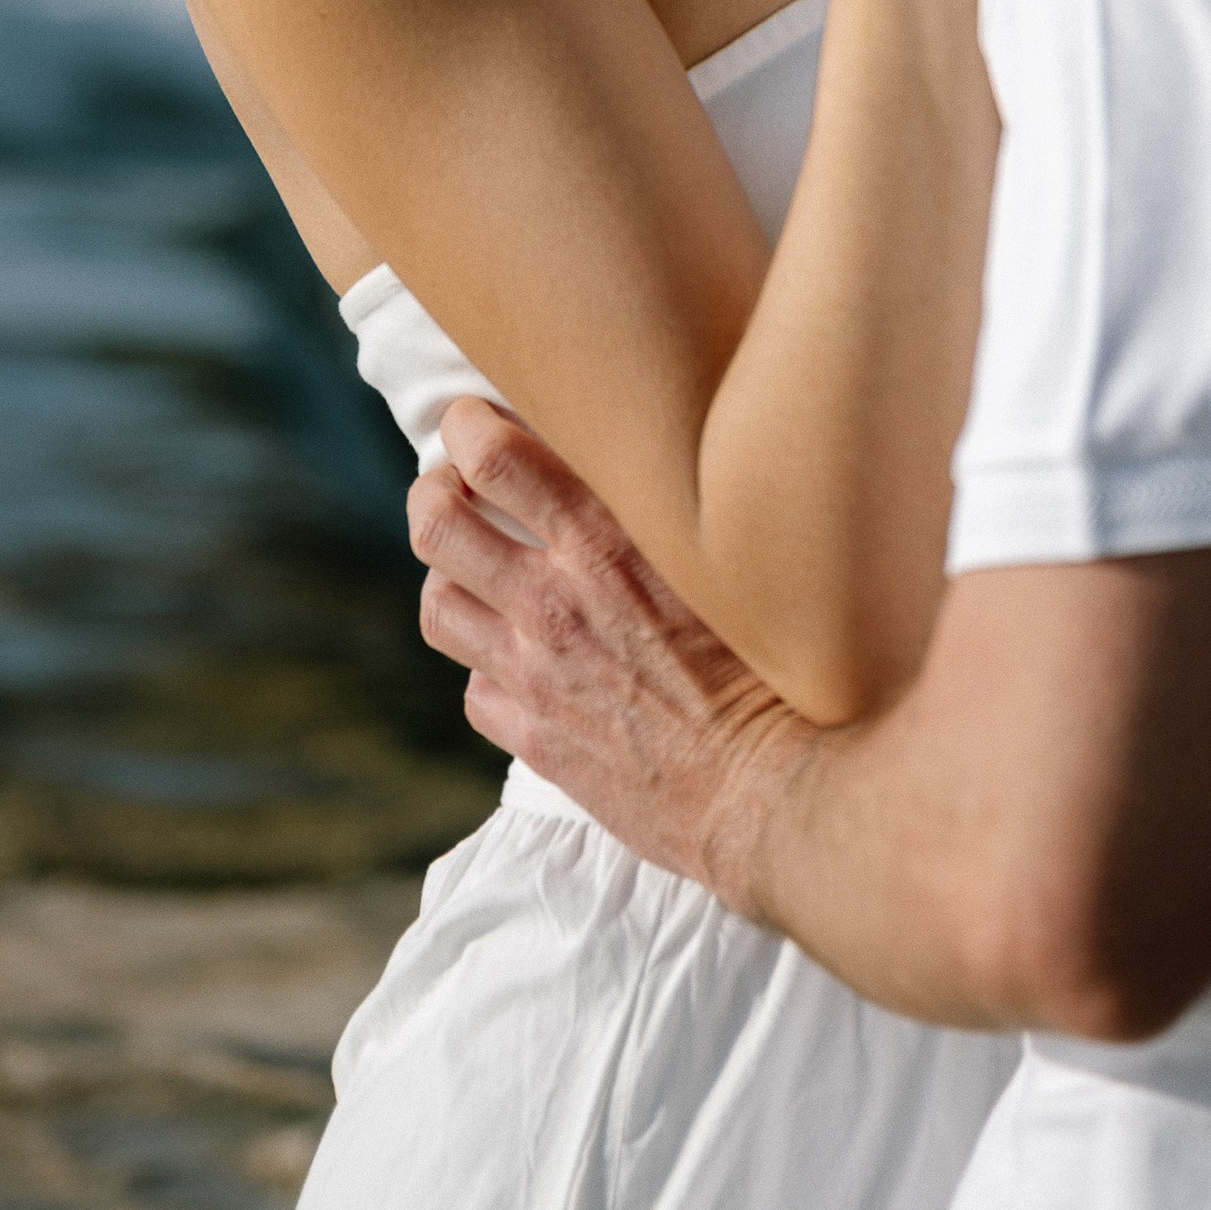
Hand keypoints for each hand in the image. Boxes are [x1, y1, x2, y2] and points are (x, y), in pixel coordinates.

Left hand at [412, 396, 811, 904]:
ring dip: (448, 578)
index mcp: (608, 541)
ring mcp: (537, 673)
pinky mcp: (537, 739)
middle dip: (433, 494)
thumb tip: (657, 467)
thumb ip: (672, 515)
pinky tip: (516, 661)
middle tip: (451, 488)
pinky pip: (474, 690)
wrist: (770, 787)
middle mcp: (557, 599)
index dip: (467, 429)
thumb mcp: (724, 561)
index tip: (473, 422)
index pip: (495, 457)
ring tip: (471, 571)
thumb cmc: (777, 666)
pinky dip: (486, 668)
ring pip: (438, 606)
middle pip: (438, 525)